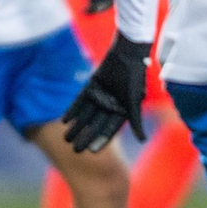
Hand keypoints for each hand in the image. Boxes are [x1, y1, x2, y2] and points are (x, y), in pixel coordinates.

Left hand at [63, 33, 151, 151]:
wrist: (126, 55)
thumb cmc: (134, 78)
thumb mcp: (134, 101)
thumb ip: (135, 120)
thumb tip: (142, 140)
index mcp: (122, 111)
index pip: (110, 130)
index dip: (100, 140)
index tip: (91, 151)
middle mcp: (111, 106)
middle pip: (95, 125)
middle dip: (85, 137)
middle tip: (74, 150)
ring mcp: (100, 97)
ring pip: (86, 116)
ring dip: (76, 127)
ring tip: (65, 139)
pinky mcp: (91, 88)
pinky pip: (79, 102)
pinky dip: (73, 111)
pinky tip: (64, 121)